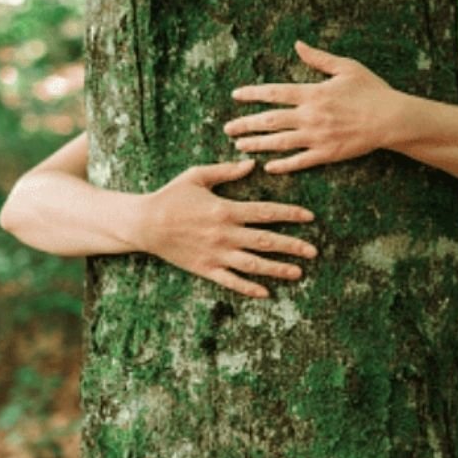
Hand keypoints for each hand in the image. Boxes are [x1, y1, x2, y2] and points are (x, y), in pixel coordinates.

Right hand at [132, 159, 316, 297]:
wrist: (143, 223)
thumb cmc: (171, 196)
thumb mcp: (197, 176)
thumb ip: (226, 171)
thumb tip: (251, 164)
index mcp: (225, 209)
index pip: (266, 212)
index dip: (290, 214)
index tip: (310, 217)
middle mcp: (224, 233)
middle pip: (266, 240)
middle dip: (293, 245)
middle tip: (314, 250)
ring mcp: (215, 253)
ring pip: (253, 264)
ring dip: (277, 269)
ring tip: (298, 273)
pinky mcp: (205, 269)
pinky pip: (230, 281)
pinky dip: (248, 288)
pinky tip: (265, 293)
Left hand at [225, 40, 403, 173]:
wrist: (391, 118)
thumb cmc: (371, 91)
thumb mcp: (346, 67)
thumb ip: (319, 58)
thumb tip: (298, 44)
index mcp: (313, 93)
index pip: (274, 93)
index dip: (253, 94)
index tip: (235, 96)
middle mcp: (310, 115)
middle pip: (270, 120)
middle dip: (246, 124)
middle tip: (227, 128)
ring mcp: (317, 136)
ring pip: (280, 142)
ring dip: (257, 144)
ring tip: (239, 146)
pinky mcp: (327, 153)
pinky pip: (300, 161)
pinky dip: (283, 165)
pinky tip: (269, 167)